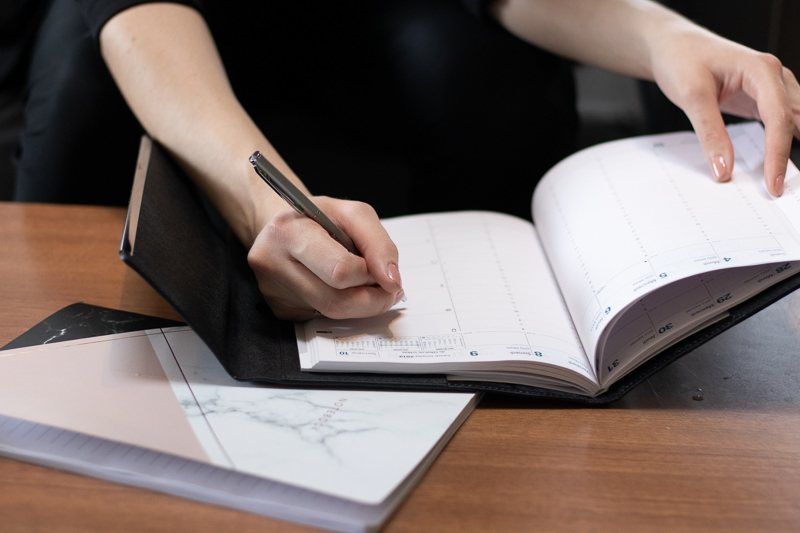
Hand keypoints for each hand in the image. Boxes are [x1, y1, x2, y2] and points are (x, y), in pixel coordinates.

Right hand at [247, 196, 403, 320]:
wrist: (284, 228)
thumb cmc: (318, 218)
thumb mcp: (353, 214)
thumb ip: (378, 244)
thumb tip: (391, 281)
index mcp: (288, 232)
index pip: (340, 270)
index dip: (371, 275)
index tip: (385, 274)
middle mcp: (272, 262)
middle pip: (336, 301)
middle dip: (371, 297)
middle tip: (383, 286)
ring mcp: (273, 291)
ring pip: (331, 314)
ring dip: (360, 304)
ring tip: (366, 285)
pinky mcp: (280, 309)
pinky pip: (322, 317)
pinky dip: (341, 306)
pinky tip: (338, 288)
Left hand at [650, 28, 799, 195]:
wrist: (673, 46)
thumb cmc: (682, 60)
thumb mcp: (692, 97)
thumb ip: (710, 134)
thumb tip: (723, 169)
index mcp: (760, 70)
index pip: (778, 118)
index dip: (777, 154)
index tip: (772, 184)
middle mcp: (773, 76)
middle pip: (794, 120)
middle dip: (791, 155)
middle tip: (781, 189)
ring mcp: (771, 86)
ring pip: (793, 121)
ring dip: (790, 149)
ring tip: (782, 180)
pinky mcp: (763, 97)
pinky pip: (781, 121)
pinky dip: (782, 142)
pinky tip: (777, 163)